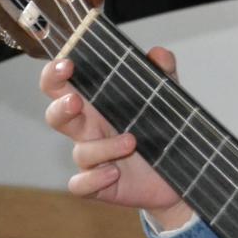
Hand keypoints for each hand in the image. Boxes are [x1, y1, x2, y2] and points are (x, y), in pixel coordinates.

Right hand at [41, 47, 193, 230]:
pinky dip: (93, 179)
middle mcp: (90, 131)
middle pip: (56, 116)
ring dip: (103, 147)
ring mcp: (93, 159)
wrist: (182, 175)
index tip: (65, 64)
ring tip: (131, 141)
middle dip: (60, 108)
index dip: (55, 75)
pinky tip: (114, 172)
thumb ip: (163, 74)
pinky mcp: (98, 185)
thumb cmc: (164, 132)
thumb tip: (158, 53)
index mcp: (99, 106)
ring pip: (80, 151)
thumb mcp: (168, 99)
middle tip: (75, 101)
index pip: (64, 87)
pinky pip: (80, 184)